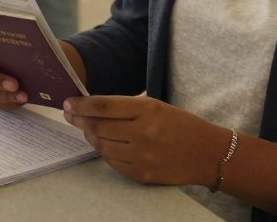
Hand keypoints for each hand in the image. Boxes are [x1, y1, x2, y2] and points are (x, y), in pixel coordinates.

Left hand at [63, 95, 228, 186]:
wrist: (208, 153)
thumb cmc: (182, 125)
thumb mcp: (157, 106)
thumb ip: (127, 107)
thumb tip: (93, 107)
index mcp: (147, 110)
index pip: (104, 106)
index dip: (82, 105)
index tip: (69, 103)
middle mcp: (143, 133)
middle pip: (98, 127)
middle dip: (80, 120)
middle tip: (71, 114)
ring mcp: (142, 156)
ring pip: (102, 146)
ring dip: (89, 136)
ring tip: (85, 128)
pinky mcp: (142, 174)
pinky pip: (113, 162)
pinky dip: (104, 152)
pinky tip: (101, 144)